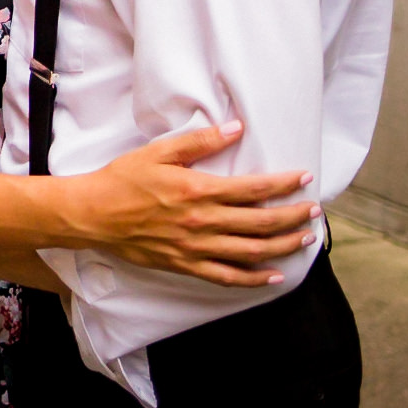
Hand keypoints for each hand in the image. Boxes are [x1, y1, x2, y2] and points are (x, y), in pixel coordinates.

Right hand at [64, 120, 320, 286]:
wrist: (93, 214)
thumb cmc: (123, 180)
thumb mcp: (159, 152)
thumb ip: (199, 141)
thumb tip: (234, 129)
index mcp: (198, 190)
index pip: (253, 188)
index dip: (283, 184)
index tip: (304, 178)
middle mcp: (203, 222)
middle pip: (261, 222)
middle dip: (293, 216)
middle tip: (314, 211)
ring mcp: (196, 247)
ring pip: (252, 251)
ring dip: (283, 245)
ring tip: (305, 239)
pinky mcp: (186, 265)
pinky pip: (228, 277)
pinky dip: (254, 278)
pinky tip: (274, 275)